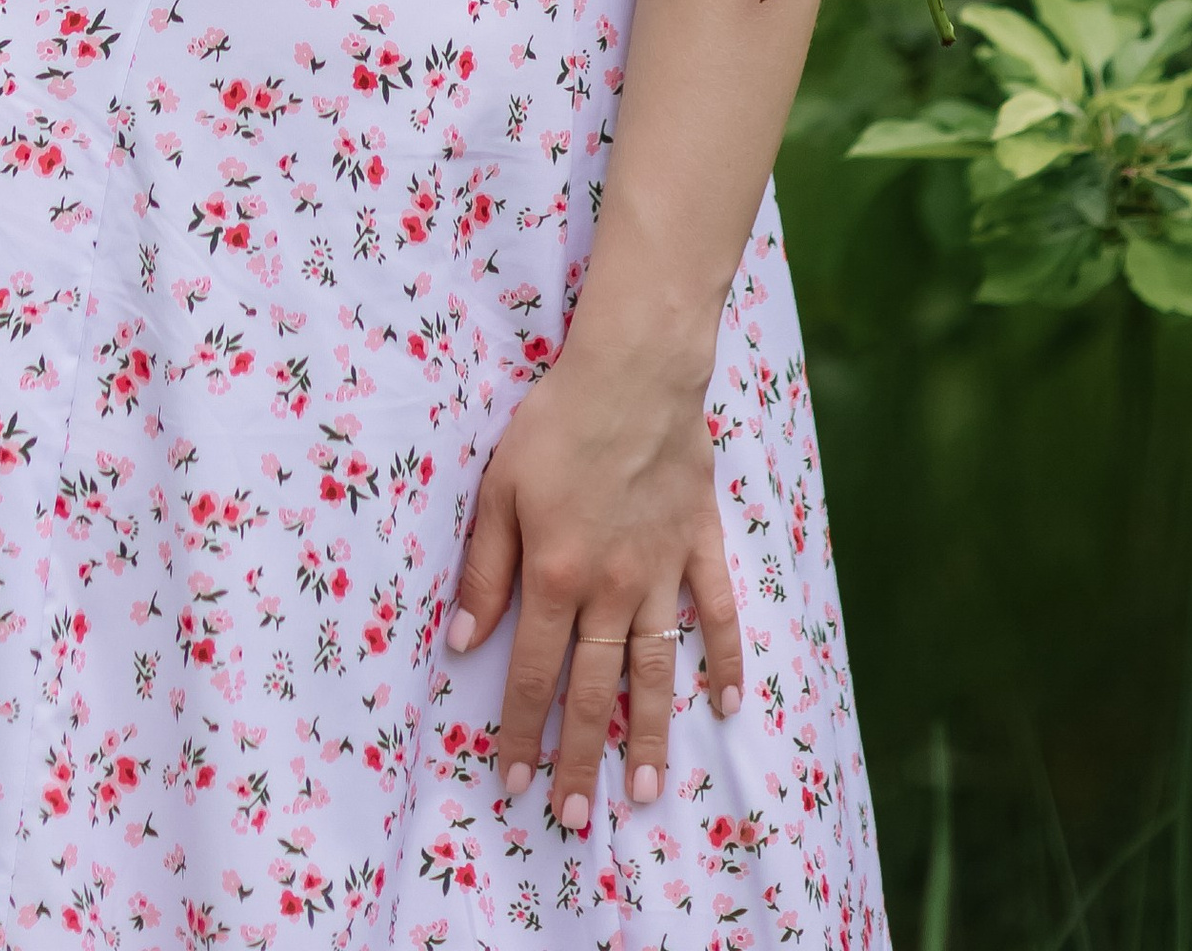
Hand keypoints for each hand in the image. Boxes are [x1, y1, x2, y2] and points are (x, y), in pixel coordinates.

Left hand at [444, 342, 743, 832]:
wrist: (634, 371)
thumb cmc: (555, 423)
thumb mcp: (499, 490)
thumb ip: (484, 569)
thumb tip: (463, 641)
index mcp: (557, 576)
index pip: (535, 673)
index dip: (521, 731)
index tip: (514, 781)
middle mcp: (612, 588)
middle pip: (594, 690)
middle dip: (581, 758)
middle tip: (575, 819)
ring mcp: (661, 572)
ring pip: (656, 669)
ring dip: (652, 734)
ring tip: (648, 793)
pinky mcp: (699, 545)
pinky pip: (717, 613)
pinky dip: (725, 659)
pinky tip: (728, 704)